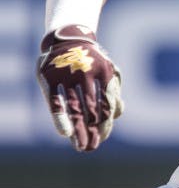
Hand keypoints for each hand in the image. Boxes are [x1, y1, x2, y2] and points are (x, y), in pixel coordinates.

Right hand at [36, 24, 122, 151]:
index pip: (106, 105)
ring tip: (80, 146)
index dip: (104, 124)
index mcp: (105, 73)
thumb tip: (119, 113)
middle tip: (91, 148)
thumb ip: (112, 91)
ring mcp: (68, 75)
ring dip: (78, 129)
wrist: (68, 39)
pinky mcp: (50, 77)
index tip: (101, 140)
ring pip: (75, 108)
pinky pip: (55, 101)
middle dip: (92, 131)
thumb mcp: (106, 71)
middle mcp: (87, 74)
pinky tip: (65, 133)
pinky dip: (60, 118)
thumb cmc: (91, 61)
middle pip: (91, 109)